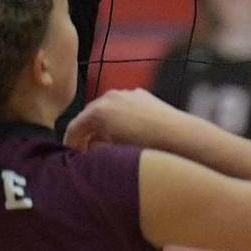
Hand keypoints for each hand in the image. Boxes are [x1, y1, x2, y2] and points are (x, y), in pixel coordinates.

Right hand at [64, 89, 191, 153]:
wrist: (179, 136)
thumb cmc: (145, 148)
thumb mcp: (112, 153)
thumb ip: (94, 149)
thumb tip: (89, 149)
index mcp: (98, 111)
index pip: (74, 127)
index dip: (70, 144)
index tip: (72, 158)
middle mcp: (109, 97)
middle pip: (88, 116)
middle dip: (85, 133)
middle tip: (86, 152)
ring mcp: (126, 93)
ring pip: (105, 109)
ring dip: (101, 125)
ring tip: (106, 144)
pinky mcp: (141, 94)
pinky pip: (121, 106)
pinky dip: (117, 118)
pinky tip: (125, 132)